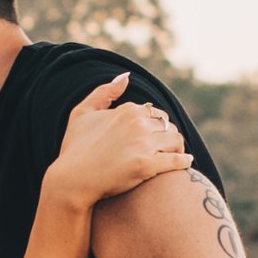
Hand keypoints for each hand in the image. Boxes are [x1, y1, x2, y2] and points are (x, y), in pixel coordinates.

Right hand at [51, 73, 190, 207]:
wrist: (71, 181)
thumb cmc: (74, 149)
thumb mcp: (82, 113)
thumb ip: (104, 92)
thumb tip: (126, 76)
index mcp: (126, 110)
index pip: (155, 113)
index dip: (156, 125)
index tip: (154, 136)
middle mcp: (137, 124)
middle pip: (168, 125)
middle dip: (168, 135)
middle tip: (168, 148)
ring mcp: (143, 144)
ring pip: (176, 140)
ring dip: (178, 147)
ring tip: (176, 155)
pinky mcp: (147, 166)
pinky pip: (177, 160)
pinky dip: (184, 161)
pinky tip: (186, 162)